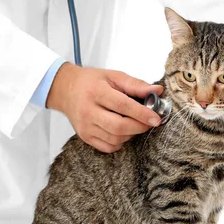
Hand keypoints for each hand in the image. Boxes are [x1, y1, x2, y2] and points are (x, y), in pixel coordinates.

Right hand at [47, 63, 163, 152]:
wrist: (66, 90)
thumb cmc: (91, 82)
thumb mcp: (113, 76)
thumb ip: (136, 84)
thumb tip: (157, 91)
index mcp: (96, 92)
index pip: (122, 106)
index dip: (142, 113)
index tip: (156, 118)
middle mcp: (88, 111)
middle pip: (119, 126)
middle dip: (139, 127)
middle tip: (149, 122)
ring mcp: (85, 127)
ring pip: (115, 139)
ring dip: (131, 134)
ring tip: (134, 123)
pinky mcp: (85, 137)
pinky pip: (108, 147)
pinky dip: (120, 141)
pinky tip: (122, 131)